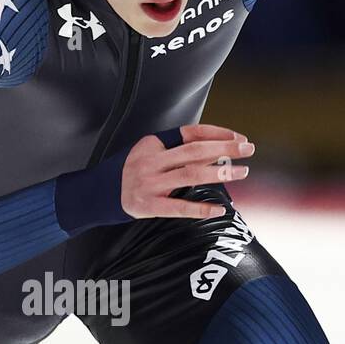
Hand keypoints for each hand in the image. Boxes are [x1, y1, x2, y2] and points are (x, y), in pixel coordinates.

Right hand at [121, 125, 253, 219]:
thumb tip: (211, 153)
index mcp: (153, 143)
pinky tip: (219, 209)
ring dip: (220, 173)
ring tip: (242, 172)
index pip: (190, 133)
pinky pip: (179, 207)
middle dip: (226, 149)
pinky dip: (201, 209)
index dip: (217, 134)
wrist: (95, 194)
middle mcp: (151, 161)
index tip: (238, 138)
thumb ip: (174, 152)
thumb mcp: (146, 153)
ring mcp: (149, 184)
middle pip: (195, 151)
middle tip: (249, 150)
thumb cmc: (126, 173)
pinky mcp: (147, 206)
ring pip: (191, 175)